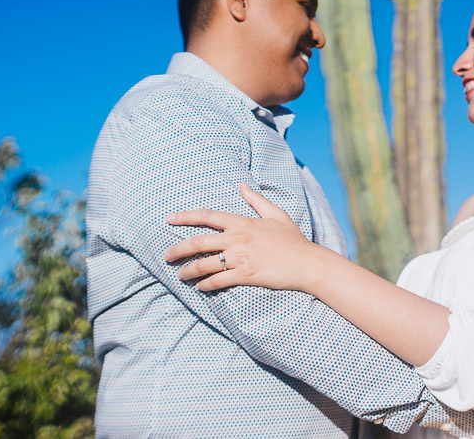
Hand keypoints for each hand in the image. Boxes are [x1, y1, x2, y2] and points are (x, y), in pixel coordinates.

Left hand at [163, 183, 319, 291]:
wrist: (307, 263)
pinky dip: (205, 285)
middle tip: (166, 256)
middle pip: (198, 242)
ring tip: (180, 276)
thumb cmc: (293, 239)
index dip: (185, 217)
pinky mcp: (245, 275)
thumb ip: (256, 200)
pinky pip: (218, 280)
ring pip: (204, 264)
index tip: (169, 219)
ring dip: (188, 271)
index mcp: (242, 223)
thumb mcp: (276, 214)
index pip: (207, 216)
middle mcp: (237, 239)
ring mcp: (240, 257)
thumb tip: (242, 185)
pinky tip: (200, 287)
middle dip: (177, 249)